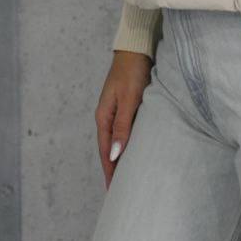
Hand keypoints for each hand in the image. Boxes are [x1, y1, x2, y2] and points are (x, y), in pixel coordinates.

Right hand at [95, 50, 152, 188]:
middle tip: (121, 190)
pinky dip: (127, 143)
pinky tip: (136, 149)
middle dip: (114, 169)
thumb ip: (122, 127)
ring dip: (121, 157)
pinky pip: (125, 130)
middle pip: (109, 149)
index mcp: (103, 117)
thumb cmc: (132, 72)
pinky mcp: (126, 105)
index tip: (113, 192)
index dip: (110, 172)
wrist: (136, 48)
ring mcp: (115, 111)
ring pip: (117, 140)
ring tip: (129, 175)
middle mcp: (107, 116)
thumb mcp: (128, 100)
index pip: (105, 152)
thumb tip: (114, 155)